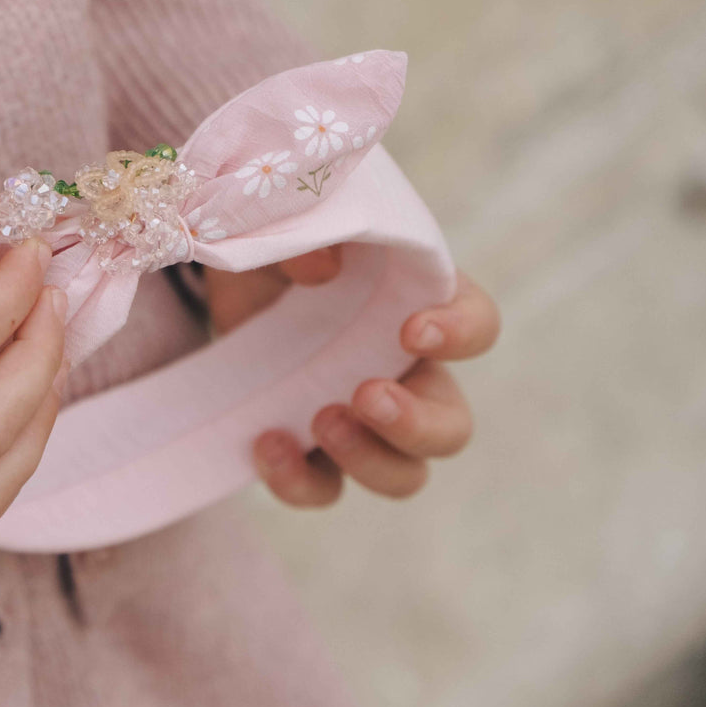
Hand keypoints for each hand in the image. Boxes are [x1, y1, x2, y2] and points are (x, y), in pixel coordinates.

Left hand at [197, 248, 499, 505]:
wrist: (228, 262)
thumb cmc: (281, 235)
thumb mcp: (288, 220)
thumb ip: (307, 234)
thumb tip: (322, 267)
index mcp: (419, 304)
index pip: (477, 324)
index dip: (460, 334)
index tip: (413, 330)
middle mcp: (403, 370)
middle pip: (451, 426)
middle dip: (416, 424)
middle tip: (365, 395)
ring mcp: (358, 417)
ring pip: (402, 474)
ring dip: (369, 460)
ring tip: (320, 420)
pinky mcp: (307, 444)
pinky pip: (321, 487)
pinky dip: (298, 481)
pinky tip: (265, 443)